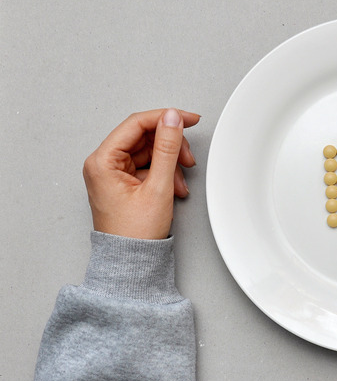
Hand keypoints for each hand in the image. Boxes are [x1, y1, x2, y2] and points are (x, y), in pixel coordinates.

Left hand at [83, 108, 200, 239]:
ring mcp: (112, 173)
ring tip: (181, 180)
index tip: (189, 119)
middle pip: (143, 137)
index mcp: (102, 161)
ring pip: (148, 152)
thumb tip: (172, 119)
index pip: (136, 124)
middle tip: (188, 157)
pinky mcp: (123, 183)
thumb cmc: (136, 233)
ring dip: (170, 162)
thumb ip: (168, 148)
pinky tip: (175, 187)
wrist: (131, 262)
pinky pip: (147, 166)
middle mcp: (103, 164)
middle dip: (170, 146)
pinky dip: (165, 173)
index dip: (166, 118)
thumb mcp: (159, 186)